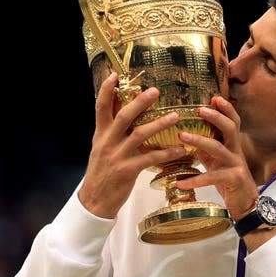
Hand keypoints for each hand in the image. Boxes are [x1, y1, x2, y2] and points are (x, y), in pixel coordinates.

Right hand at [78, 72, 185, 217]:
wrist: (94, 201)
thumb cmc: (102, 174)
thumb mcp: (101, 149)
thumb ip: (112, 132)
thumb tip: (124, 114)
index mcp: (100, 135)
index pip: (101, 108)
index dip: (107, 91)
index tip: (115, 75)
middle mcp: (107, 142)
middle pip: (123, 116)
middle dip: (139, 102)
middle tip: (155, 90)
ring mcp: (117, 156)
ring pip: (139, 135)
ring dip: (159, 124)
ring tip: (175, 116)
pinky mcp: (127, 171)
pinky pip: (150, 158)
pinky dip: (166, 153)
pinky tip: (181, 150)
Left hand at [176, 96, 258, 220]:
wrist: (246, 203)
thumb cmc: (229, 180)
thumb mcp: (216, 161)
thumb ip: (205, 149)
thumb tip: (185, 135)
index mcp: (232, 145)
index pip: (233, 122)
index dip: (226, 109)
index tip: (214, 97)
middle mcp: (236, 151)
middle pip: (230, 128)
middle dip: (216, 117)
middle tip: (199, 110)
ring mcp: (236, 165)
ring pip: (219, 149)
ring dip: (199, 141)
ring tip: (182, 136)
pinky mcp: (234, 179)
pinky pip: (212, 177)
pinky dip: (195, 180)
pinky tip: (180, 183)